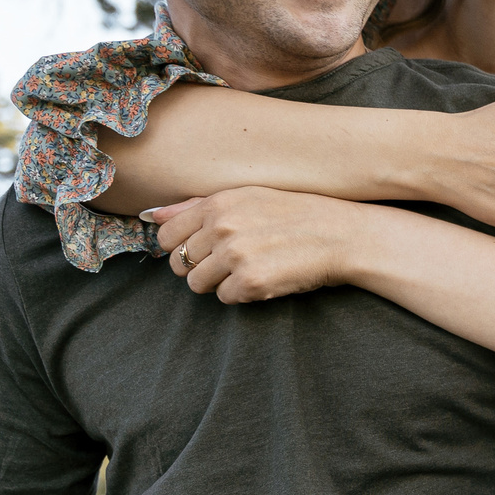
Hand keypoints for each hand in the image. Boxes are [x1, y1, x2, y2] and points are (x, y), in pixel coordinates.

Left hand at [148, 187, 374, 301]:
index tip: (204, 249)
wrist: (342, 235)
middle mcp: (222, 227)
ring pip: (196, 284)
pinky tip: (264, 278)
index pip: (167, 235)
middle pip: (179, 263)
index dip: (182, 247)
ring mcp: (235, 255)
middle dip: (200, 266)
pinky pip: (225, 298)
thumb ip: (196, 207)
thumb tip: (153, 215)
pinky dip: (242, 294)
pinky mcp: (251, 282)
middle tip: (232, 261)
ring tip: (248, 269)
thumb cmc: (296, 214)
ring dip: (218, 282)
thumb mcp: (247, 197)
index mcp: (218, 203)